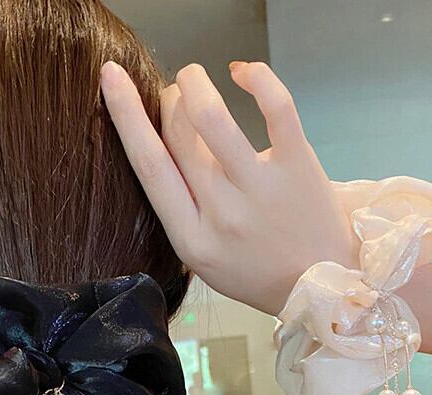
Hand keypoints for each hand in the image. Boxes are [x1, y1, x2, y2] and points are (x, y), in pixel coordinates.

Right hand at [100, 60, 356, 316]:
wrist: (320, 285)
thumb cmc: (257, 271)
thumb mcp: (204, 261)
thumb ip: (180, 215)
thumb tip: (159, 150)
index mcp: (191, 238)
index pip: (149, 166)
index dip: (125, 115)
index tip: (111, 77)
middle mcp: (221, 212)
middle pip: (178, 134)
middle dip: (168, 100)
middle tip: (173, 95)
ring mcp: (260, 189)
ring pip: (212, 117)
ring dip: (194, 82)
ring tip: (193, 77)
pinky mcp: (298, 166)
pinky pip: (275, 106)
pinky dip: (256, 78)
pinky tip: (243, 72)